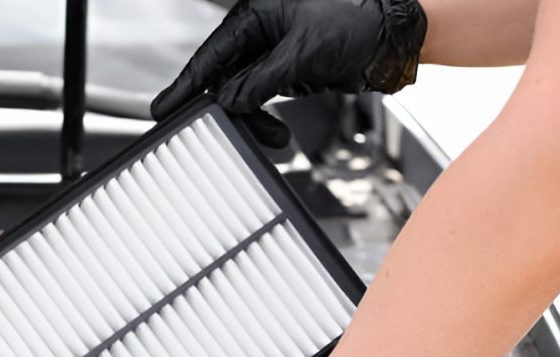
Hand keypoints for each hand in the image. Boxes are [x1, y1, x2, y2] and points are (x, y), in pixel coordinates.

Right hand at [151, 0, 427, 120]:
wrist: (398, 32)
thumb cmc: (357, 19)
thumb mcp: (302, 53)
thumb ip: (260, 80)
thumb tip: (229, 101)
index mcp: (256, 15)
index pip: (209, 55)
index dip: (184, 85)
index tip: (161, 110)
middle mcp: (261, 33)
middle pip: (223, 78)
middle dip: (225, 109)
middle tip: (216, 133)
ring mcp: (275, 53)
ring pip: (244, 94)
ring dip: (253, 120)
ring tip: (272, 137)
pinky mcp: (290, 71)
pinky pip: (264, 99)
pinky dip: (268, 118)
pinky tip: (277, 132)